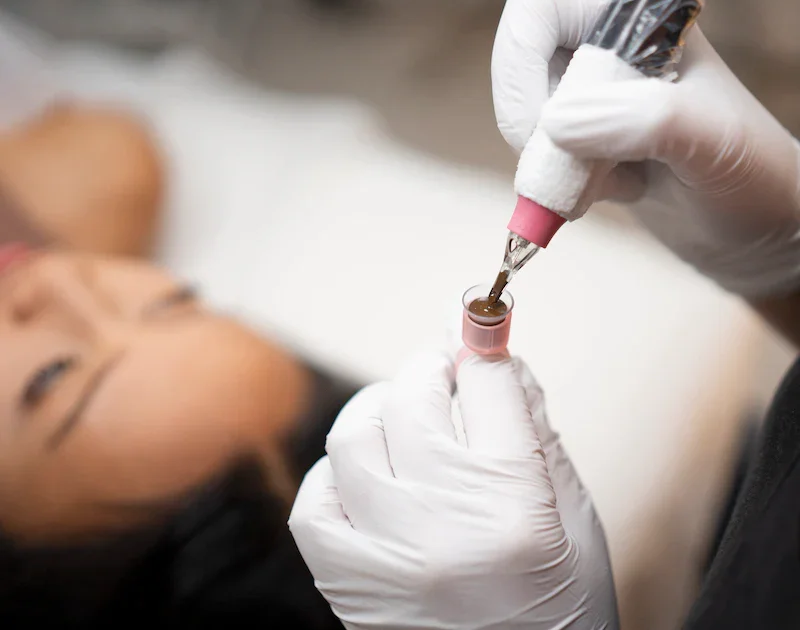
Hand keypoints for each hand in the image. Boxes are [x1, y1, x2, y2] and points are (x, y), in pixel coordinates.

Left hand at [289, 349, 617, 629]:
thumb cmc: (558, 611)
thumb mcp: (574, 522)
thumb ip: (537, 434)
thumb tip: (501, 360)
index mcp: (516, 507)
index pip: (488, 386)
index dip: (483, 348)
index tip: (478, 334)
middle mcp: (442, 522)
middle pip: (415, 397)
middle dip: (432, 366)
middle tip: (444, 369)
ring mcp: (384, 552)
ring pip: (356, 434)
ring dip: (381, 408)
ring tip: (403, 415)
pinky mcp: (345, 580)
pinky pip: (315, 498)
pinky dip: (339, 473)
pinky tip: (369, 476)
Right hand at [493, 0, 799, 297]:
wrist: (754, 228)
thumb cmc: (751, 171)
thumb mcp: (709, 136)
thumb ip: (640, 119)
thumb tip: (553, 125)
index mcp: (647, 16)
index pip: (547, 2)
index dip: (522, 60)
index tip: (545, 124)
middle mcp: (615, 45)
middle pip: (523, 60)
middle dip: (534, 123)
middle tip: (570, 166)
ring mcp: (597, 92)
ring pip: (529, 111)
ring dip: (551, 160)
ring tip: (609, 183)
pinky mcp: (586, 135)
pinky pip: (540, 150)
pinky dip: (558, 180)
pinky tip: (612, 189)